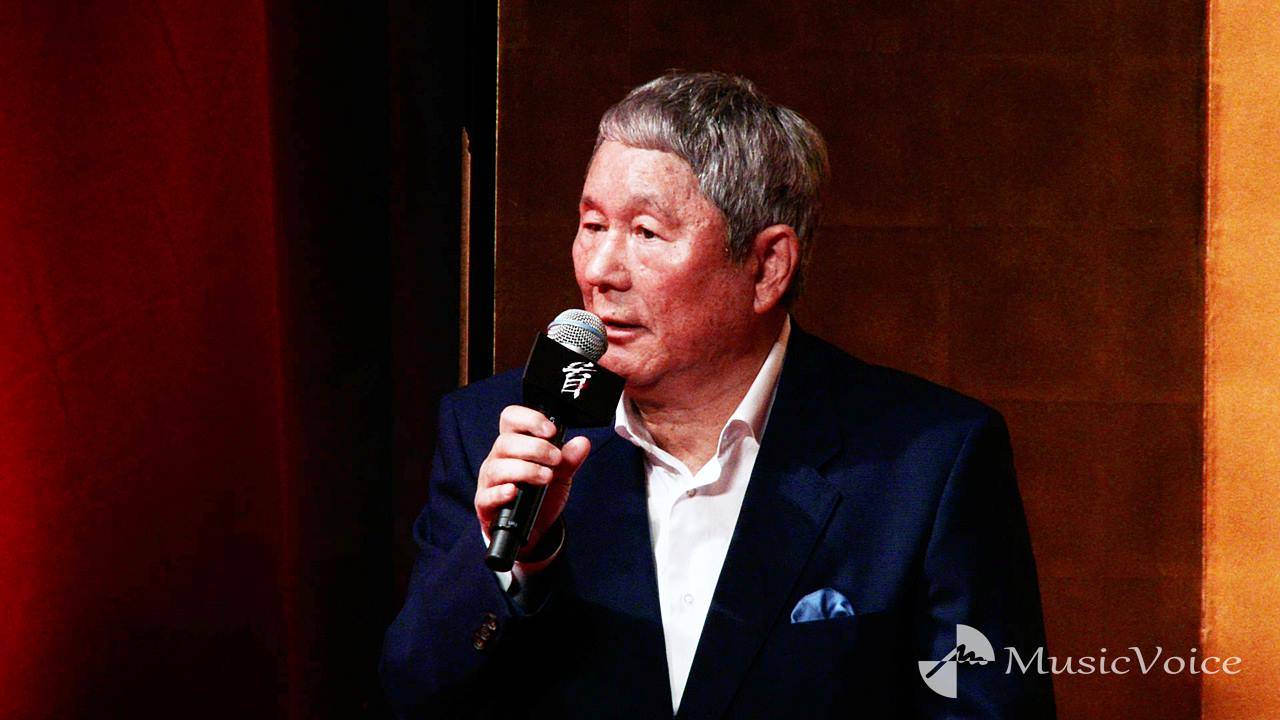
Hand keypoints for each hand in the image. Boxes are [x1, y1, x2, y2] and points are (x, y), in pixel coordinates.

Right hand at [475, 405, 590, 558]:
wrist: (534, 530)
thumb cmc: (541, 496)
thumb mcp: (560, 476)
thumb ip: (569, 459)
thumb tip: (582, 443)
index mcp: (514, 445)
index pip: (511, 418)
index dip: (529, 419)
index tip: (551, 431)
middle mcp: (498, 459)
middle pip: (506, 442)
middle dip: (535, 448)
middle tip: (556, 459)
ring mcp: (489, 481)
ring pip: (498, 467)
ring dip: (525, 469)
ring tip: (546, 477)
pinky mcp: (485, 503)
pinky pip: (487, 495)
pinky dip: (501, 492)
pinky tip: (515, 491)